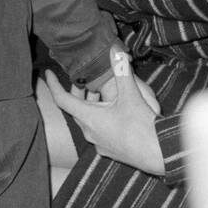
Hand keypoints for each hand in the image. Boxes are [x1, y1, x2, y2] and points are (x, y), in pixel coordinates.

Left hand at [43, 45, 166, 175]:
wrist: (158, 155)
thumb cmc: (142, 127)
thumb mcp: (131, 96)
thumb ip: (122, 72)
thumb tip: (115, 52)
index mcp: (89, 117)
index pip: (62, 99)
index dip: (53, 85)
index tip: (48, 74)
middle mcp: (89, 132)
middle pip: (76, 108)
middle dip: (77, 93)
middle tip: (82, 79)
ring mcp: (98, 143)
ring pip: (88, 120)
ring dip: (91, 106)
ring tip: (100, 92)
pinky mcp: (108, 150)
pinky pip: (98, 131)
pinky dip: (100, 118)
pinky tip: (113, 114)